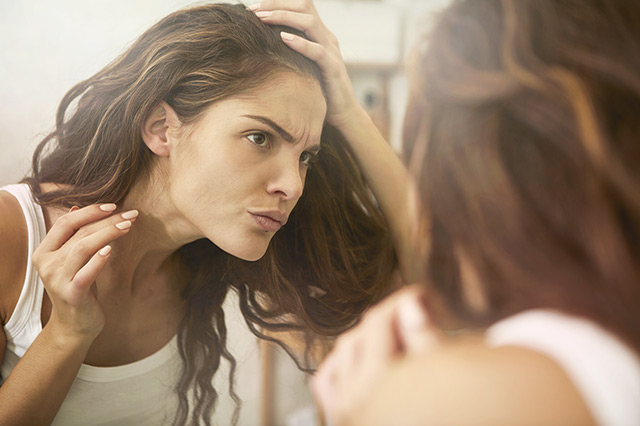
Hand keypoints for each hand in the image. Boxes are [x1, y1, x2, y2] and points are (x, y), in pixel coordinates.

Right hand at [32, 204, 137, 342]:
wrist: (74, 326)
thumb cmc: (77, 288)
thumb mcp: (72, 261)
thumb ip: (72, 237)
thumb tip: (77, 208)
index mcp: (44, 252)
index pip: (65, 222)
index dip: (89, 211)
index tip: (114, 205)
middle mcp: (47, 264)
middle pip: (79, 233)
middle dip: (107, 220)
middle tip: (131, 214)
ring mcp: (58, 280)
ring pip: (83, 248)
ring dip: (108, 233)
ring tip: (128, 226)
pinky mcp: (72, 294)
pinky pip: (85, 273)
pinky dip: (98, 260)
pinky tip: (111, 250)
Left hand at [250, 0, 360, 128]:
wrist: (342, 112)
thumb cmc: (317, 90)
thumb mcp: (301, 64)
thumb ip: (288, 52)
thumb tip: (259, 46)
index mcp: (318, 34)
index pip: (300, 5)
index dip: (277, 2)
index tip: (252, 8)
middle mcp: (326, 37)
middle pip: (304, 6)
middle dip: (276, 5)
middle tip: (252, 10)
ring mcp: (331, 51)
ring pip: (309, 23)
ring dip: (283, 17)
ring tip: (261, 18)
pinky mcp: (333, 69)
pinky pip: (318, 51)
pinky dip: (300, 43)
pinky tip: (283, 38)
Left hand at [311, 285, 441, 425]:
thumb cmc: (448, 412)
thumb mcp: (443, 375)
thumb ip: (424, 339)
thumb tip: (409, 302)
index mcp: (380, 387)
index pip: (380, 324)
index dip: (402, 302)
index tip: (420, 295)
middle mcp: (354, 401)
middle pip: (360, 335)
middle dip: (386, 319)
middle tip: (414, 313)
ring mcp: (343, 413)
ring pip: (341, 353)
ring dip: (364, 339)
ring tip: (394, 336)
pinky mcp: (340, 420)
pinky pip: (326, 382)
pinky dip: (340, 365)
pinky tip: (362, 359)